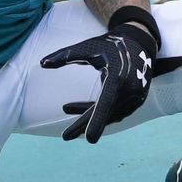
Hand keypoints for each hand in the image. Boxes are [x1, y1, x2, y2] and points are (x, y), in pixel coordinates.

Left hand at [42, 12, 181, 143]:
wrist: (140, 42)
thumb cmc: (111, 44)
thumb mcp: (88, 47)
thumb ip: (66, 56)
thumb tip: (42, 63)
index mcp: (118, 77)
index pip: (105, 103)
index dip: (96, 120)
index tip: (90, 140)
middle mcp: (130, 89)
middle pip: (105, 114)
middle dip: (84, 125)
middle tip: (64, 137)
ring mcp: (136, 96)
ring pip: (110, 114)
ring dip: (90, 116)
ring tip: (67, 109)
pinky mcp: (137, 99)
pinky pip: (116, 111)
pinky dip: (100, 112)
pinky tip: (83, 109)